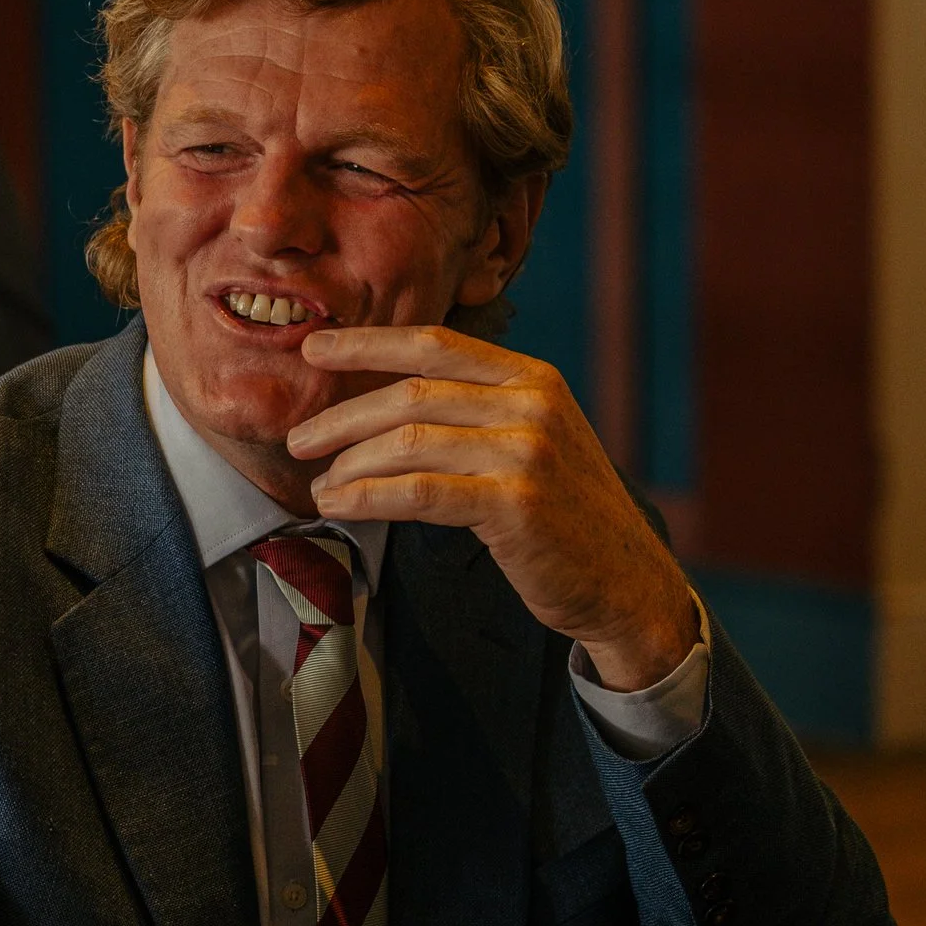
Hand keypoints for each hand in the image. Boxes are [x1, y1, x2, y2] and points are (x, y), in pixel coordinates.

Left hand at [287, 326, 699, 691]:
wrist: (627, 582)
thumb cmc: (564, 516)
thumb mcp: (531, 442)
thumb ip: (474, 413)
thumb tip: (377, 405)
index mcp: (532, 378)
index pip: (435, 344)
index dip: (367, 343)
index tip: (313, 350)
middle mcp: (532, 404)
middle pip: (411, 393)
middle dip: (342, 417)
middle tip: (298, 440)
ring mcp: (527, 451)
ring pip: (407, 442)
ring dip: (348, 465)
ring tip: (318, 486)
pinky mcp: (515, 502)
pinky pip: (417, 492)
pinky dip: (365, 496)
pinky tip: (337, 506)